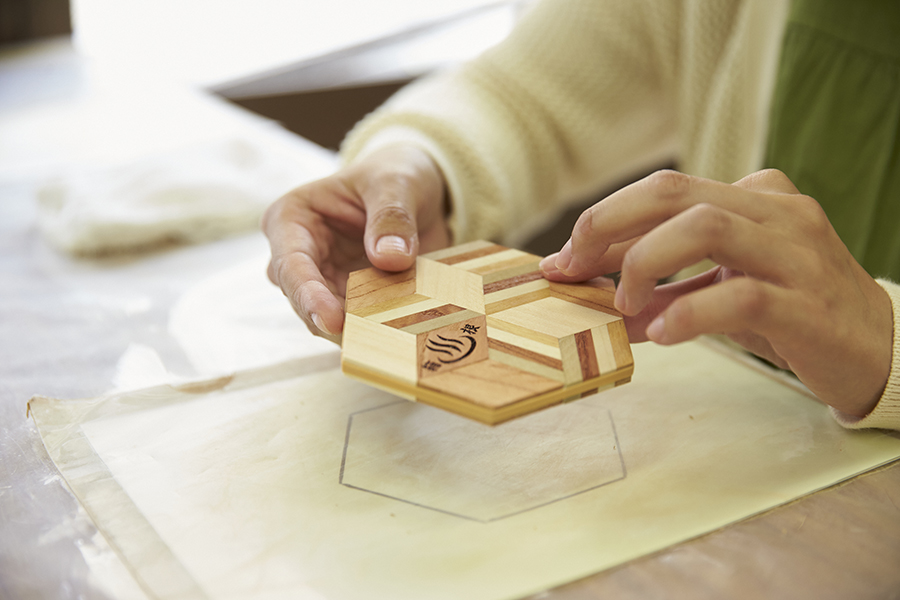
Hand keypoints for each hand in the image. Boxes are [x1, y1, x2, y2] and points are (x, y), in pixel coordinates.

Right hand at [262, 145, 450, 339]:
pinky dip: (374, 330)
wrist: (417, 193)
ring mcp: (322, 282)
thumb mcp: (397, 183)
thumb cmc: (395, 177)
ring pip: (326, 320)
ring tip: (389, 336)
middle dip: (332, 321)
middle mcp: (297, 256)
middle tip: (368, 340)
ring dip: (356, 329)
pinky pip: (356, 324)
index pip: (291, 264)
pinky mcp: (348, 301)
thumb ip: (392, 217)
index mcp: (292, 219)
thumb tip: (389, 257)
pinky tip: (397, 334)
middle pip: (303, 300)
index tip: (333, 321)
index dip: (309, 296)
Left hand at [540, 169, 892, 416]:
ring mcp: (796, 252)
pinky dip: (689, 314)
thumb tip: (596, 303)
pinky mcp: (807, 303)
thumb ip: (664, 291)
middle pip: (674, 191)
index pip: (662, 191)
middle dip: (608, 226)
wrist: (879, 349)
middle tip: (575, 270)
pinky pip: (740, 296)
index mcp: (752, 198)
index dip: (602, 221)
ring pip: (705, 226)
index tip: (564, 260)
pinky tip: (665, 336)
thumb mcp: (720, 291)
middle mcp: (775, 212)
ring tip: (623, 305)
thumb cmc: (792, 313)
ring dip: (645, 264)